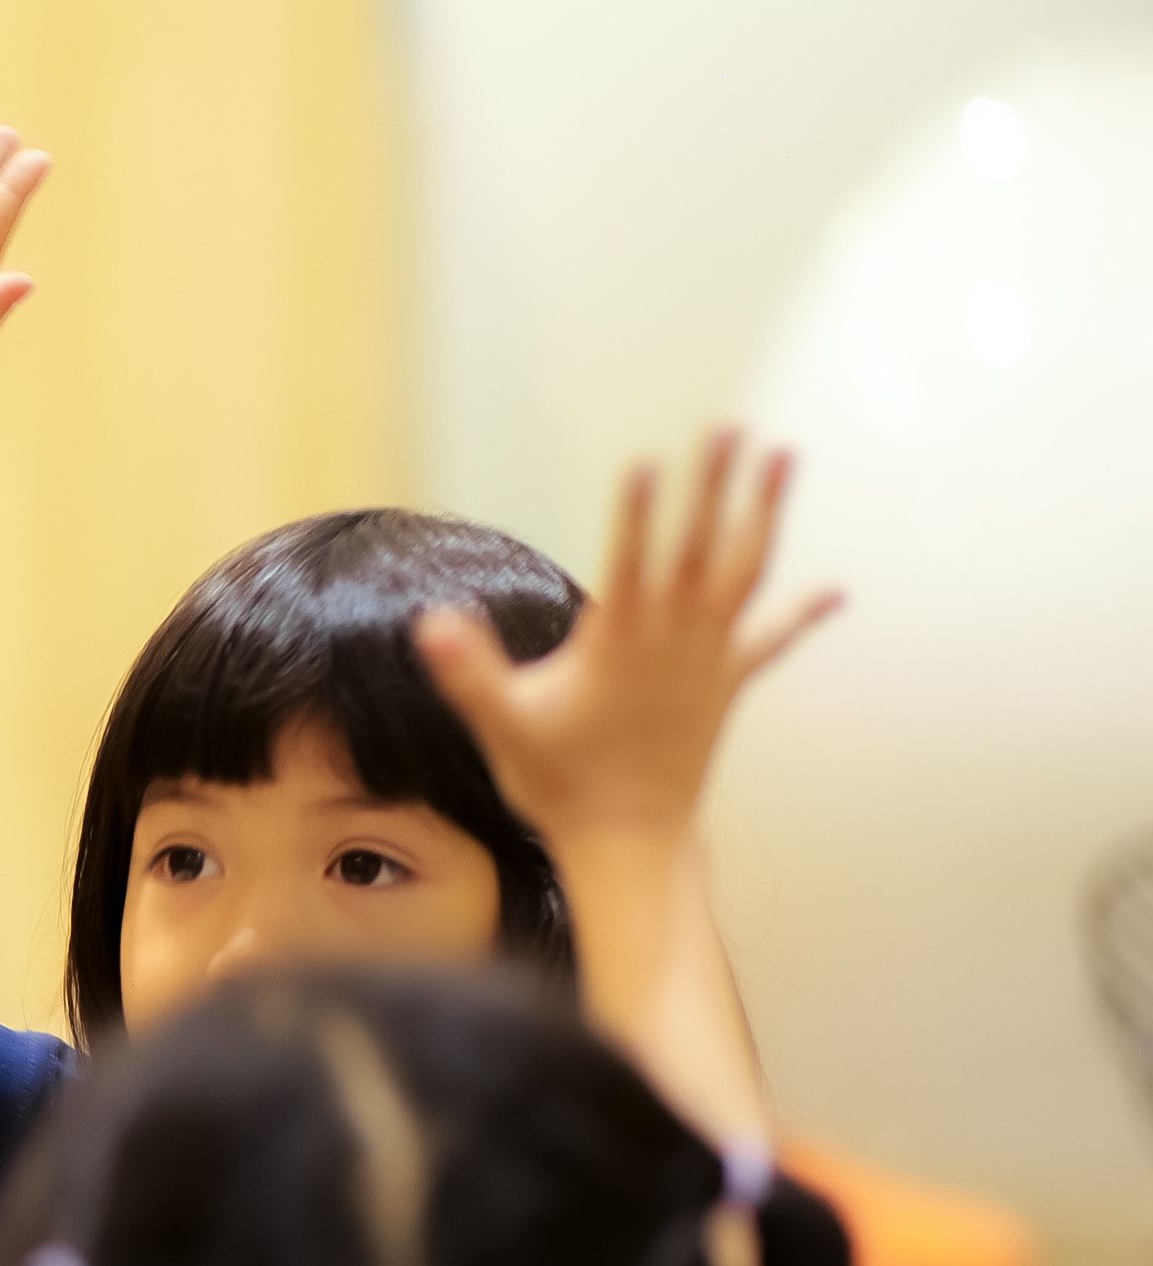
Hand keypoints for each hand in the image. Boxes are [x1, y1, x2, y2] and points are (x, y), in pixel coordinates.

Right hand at [415, 428, 840, 855]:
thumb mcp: (504, 724)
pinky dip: (802, 612)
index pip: (631, 564)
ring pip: (747, 573)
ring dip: (764, 512)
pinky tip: (833, 590)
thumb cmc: (560, 781)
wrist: (629, 840)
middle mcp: (677, 643)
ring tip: (783, 454)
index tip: (644, 461)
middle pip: (703, 548)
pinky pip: (771, 637)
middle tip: (727, 426)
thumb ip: (470, 671)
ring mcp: (710, 660)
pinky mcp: (728, 683)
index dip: (637, 514)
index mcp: (622, 646)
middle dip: (714, 485)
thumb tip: (432, 621)